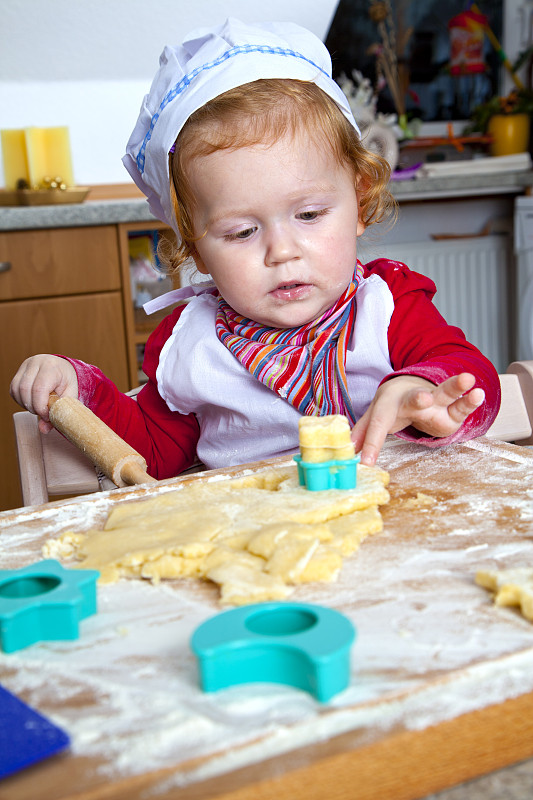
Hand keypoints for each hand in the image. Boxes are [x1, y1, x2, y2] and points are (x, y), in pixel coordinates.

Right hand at [10, 355, 78, 433]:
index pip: (39, 388)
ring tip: (39, 407)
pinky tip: (32, 402)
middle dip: (33, 407)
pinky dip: (21, 400)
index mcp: (51, 366)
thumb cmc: (68, 382)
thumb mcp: (70, 396)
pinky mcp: (19, 372)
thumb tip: (43, 430)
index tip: (47, 415)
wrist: (64, 369)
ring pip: (17, 390)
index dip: (41, 407)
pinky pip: (13, 390)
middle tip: (44, 413)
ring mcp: (25, 366)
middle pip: (25, 389)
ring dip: (26, 405)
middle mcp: (36, 363)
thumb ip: (59, 412)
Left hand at [351, 373, 484, 465]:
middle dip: (419, 399)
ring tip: (466, 380)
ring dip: (454, 387)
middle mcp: (412, 399)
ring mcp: (435, 403)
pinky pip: (461, 406)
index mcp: (389, 404)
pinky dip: (470, 400)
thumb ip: (362, 433)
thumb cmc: (392, 407)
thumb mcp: (375, 418)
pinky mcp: (451, 411)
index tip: (366, 461)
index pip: (379, 424)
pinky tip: (478, 393)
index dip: (372, 442)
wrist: (412, 386)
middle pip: (415, 399)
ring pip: (445, 393)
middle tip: (423, 399)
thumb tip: (345, 452)